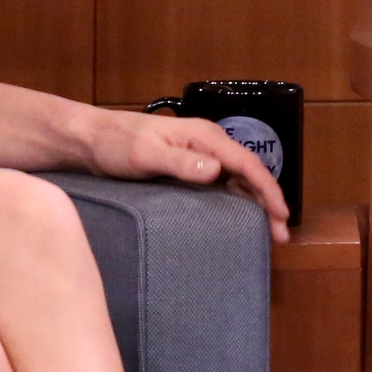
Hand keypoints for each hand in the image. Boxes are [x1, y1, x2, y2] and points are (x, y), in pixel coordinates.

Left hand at [80, 109, 290, 241]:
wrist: (90, 139)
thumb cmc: (115, 144)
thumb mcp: (145, 155)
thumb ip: (180, 162)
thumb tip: (217, 171)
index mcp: (203, 136)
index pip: (246, 164)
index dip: (268, 189)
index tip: (282, 215)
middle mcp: (207, 143)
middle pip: (248, 172)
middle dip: (268, 202)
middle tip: (280, 235)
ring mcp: (199, 154)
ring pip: (238, 179)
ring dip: (255, 203)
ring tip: (267, 232)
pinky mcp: (188, 166)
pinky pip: (222, 184)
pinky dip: (236, 201)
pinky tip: (239, 219)